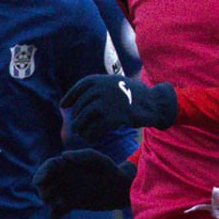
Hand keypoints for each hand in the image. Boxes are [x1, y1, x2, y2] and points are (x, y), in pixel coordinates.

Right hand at [33, 150, 135, 218]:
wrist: (119, 189)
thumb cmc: (109, 170)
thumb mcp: (98, 160)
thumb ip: (81, 155)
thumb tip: (63, 155)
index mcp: (66, 164)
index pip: (49, 166)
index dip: (41, 173)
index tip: (37, 181)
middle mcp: (63, 177)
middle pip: (44, 183)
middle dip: (43, 189)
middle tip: (49, 196)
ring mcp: (66, 191)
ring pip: (48, 197)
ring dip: (49, 201)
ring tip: (59, 203)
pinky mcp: (70, 204)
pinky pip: (57, 211)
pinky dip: (55, 214)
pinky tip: (58, 216)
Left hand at [61, 74, 177, 140]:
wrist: (154, 103)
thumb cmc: (133, 96)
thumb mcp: (114, 85)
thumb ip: (98, 90)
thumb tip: (75, 102)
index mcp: (101, 80)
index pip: (79, 88)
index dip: (70, 97)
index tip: (64, 106)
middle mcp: (102, 89)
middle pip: (81, 106)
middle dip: (77, 117)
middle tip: (76, 127)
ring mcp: (108, 102)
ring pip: (85, 118)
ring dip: (81, 127)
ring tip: (82, 133)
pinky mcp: (115, 117)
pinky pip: (96, 128)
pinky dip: (91, 134)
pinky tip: (92, 138)